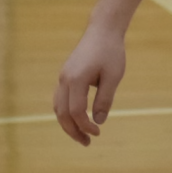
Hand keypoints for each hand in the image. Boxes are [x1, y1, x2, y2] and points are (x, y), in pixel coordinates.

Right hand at [53, 24, 126, 145]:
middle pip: (62, 113)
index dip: (86, 125)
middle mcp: (64, 80)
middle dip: (73, 131)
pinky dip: (66, 112)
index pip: (76, 111)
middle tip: (87, 143)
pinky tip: (78, 119)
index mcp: (76, 80)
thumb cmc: (111, 51)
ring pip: (58, 107)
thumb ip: (105, 99)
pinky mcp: (65, 75)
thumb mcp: (113, 76)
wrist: (102, 29)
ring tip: (82, 134)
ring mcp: (62, 77)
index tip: (98, 132)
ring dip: (68, 123)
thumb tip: (99, 121)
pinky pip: (60, 99)